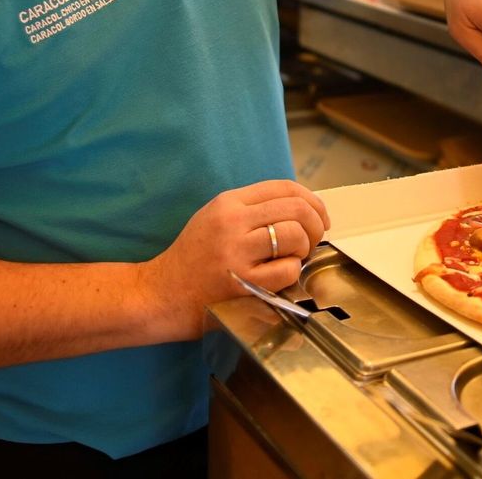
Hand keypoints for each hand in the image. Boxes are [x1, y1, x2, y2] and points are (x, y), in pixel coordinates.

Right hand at [140, 180, 329, 340]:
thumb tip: (299, 209)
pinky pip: (287, 270)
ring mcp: (237, 253)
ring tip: (295, 258)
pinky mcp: (243, 283)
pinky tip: (281, 276)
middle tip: (313, 240)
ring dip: (305, 249)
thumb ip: (251, 209)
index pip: (284, 187)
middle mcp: (233, 222)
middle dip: (316, 225)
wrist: (161, 294)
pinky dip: (293, 272)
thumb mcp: (214, 218)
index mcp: (228, 203)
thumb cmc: (192, 258)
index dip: (312, 200)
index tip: (320, 216)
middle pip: (297, 209)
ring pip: (295, 236)